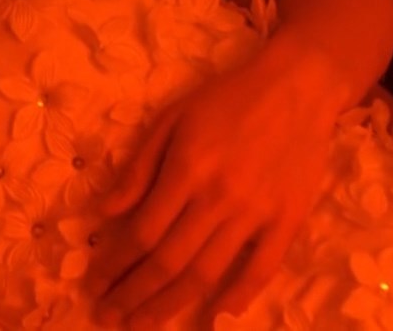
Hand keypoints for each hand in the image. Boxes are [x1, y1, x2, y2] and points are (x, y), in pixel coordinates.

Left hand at [84, 35, 345, 328]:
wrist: (298, 85)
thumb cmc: (227, 98)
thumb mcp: (170, 118)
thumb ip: (138, 168)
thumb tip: (105, 213)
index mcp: (186, 169)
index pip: (141, 232)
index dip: (113, 264)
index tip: (93, 282)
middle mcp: (219, 197)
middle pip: (168, 261)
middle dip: (133, 295)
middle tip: (108, 315)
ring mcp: (257, 212)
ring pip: (208, 273)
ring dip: (170, 305)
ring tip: (143, 324)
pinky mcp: (289, 219)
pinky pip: (263, 268)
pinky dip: (240, 296)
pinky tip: (216, 315)